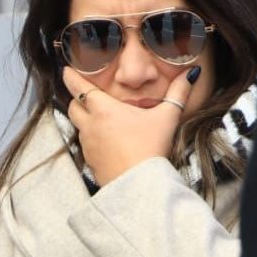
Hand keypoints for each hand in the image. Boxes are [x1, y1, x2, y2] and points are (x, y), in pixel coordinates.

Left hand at [63, 66, 197, 184]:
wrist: (139, 185)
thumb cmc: (150, 150)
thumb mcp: (167, 117)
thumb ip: (178, 92)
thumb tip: (191, 74)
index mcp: (103, 110)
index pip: (78, 87)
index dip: (70, 77)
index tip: (66, 70)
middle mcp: (90, 125)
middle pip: (73, 105)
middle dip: (77, 98)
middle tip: (86, 94)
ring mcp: (87, 144)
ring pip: (78, 125)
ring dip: (85, 119)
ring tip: (99, 117)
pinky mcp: (90, 160)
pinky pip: (86, 144)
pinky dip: (92, 138)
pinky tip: (107, 141)